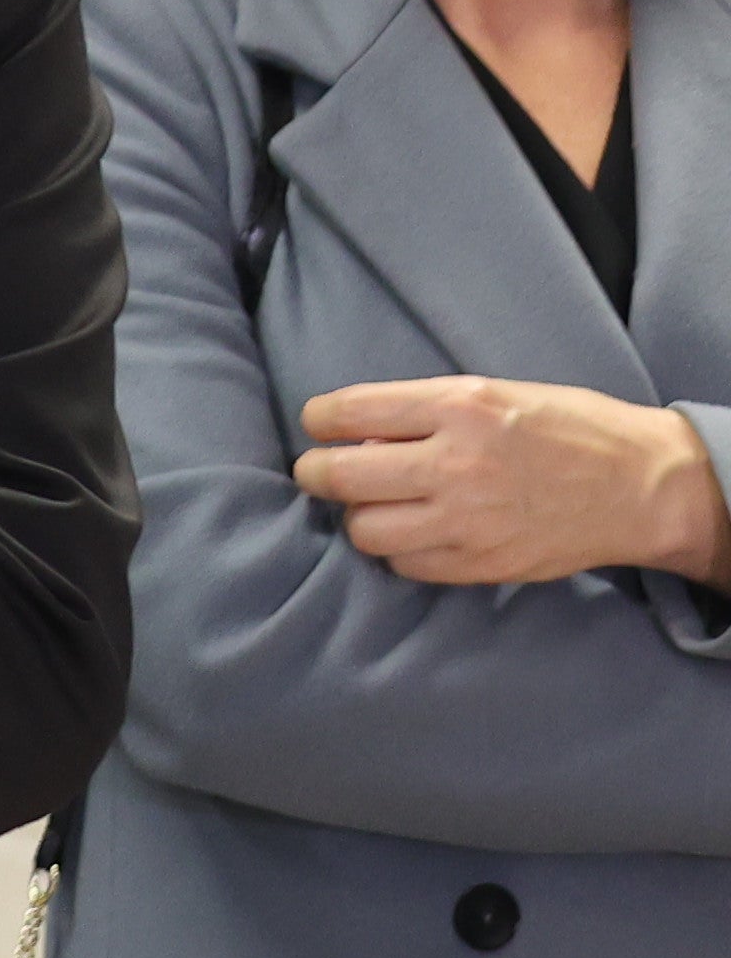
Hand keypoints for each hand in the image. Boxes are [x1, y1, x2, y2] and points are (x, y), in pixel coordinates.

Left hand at [297, 373, 730, 584]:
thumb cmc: (566, 428)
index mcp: (459, 407)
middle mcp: (457, 464)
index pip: (346, 412)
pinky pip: (404, 564)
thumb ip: (424, 410)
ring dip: (360, 516)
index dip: (318, 420)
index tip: (318, 425)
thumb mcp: (494, 393)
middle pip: (338, 477)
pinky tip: (416, 531)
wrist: (640, 485)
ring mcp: (469, 520)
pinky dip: (399, 549)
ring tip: (377, 504)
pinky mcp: (482, 563)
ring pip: (363, 530)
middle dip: (317, 473)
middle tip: (320, 472)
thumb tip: (356, 433)